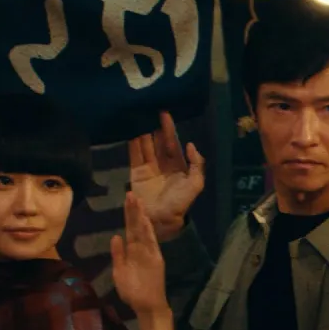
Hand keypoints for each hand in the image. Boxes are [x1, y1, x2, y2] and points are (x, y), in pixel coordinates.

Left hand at [112, 191, 167, 313]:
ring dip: (140, 216)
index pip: (129, 229)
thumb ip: (118, 254)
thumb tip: (115, 236)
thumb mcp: (119, 271)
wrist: (146, 305)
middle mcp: (141, 249)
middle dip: (133, 210)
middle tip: (130, 194)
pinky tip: (145, 220)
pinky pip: (151, 242)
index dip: (128, 216)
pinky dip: (148, 231)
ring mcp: (149, 252)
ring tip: (137, 201)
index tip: (126, 201)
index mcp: (132, 251)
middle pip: (137, 226)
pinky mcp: (155, 259)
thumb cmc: (132, 291)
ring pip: (144, 231)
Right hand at [129, 112, 204, 241]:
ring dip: (143, 132)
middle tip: (150, 109)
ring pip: (146, 146)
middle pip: (158, 142)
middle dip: (155, 127)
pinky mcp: (136, 173)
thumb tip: (191, 145)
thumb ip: (197, 164)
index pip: (173, 144)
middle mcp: (163, 165)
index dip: (169, 129)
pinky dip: (132, 143)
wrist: (160, 220)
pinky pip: (134, 155)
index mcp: (179, 167)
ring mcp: (149, 168)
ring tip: (139, 116)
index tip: (164, 114)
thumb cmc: (180, 203)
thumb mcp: (195, 184)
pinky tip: (131, 130)